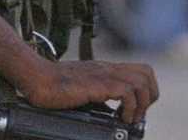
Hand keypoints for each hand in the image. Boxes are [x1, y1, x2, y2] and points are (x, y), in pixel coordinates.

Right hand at [19, 60, 159, 123]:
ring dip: (141, 104)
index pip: (140, 70)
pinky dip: (130, 108)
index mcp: (106, 69)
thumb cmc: (53, 86)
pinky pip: (127, 92)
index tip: (136, 108)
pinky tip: (120, 118)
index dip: (146, 89)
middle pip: (146, 73)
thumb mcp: (82, 87)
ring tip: (129, 118)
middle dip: (149, 96)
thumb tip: (108, 111)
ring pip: (141, 82)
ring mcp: (104, 75)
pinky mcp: (98, 85)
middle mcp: (109, 69)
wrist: (37, 78)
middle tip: (137, 114)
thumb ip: (96, 93)